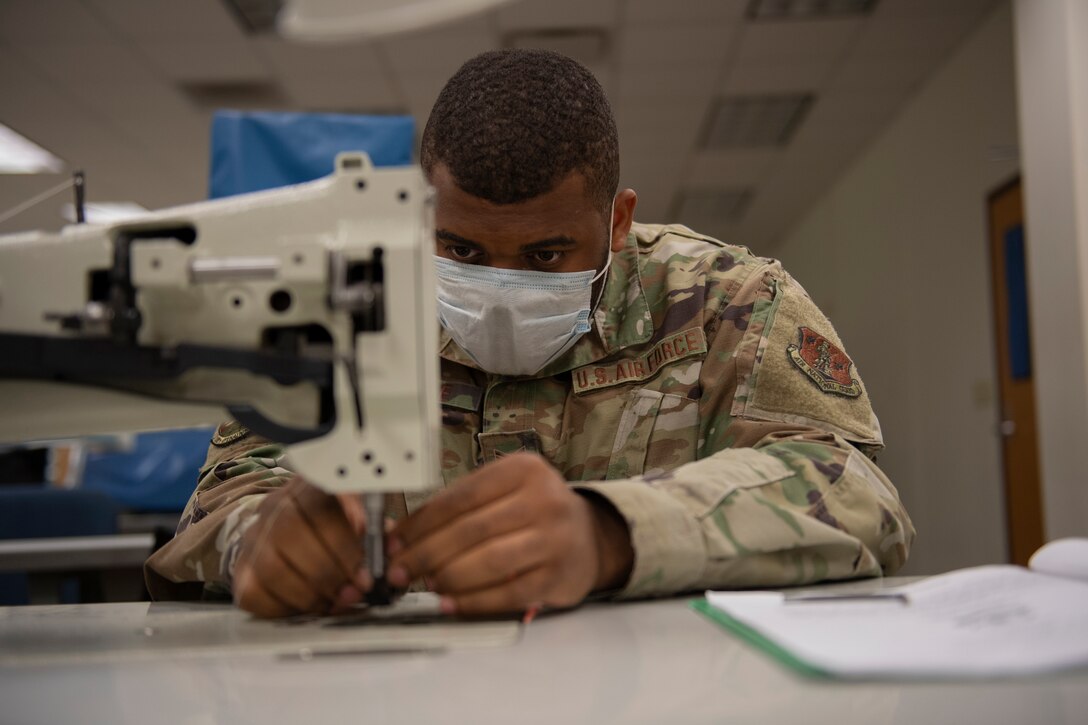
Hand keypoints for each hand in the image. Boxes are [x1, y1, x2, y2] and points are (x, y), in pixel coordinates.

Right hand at [233, 477, 371, 617]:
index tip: (367, 571)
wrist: (291, 534)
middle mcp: (276, 507)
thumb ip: (375, 535)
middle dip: (329, 572)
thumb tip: (391, 558)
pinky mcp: (241, 570)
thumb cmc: (336, 529)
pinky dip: (285, 608)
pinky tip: (310, 608)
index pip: (320, 506)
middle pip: (291, 534)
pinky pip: (254, 594)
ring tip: (336, 603)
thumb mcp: (361, 521)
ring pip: (272, 567)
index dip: (344, 543)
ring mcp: (254, 538)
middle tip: (354, 592)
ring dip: (309, 593)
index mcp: (310, 488)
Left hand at [386, 452, 633, 614]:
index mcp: (522, 470)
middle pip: (471, 530)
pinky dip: (475, 601)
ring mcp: (555, 537)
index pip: (459, 497)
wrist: (589, 537)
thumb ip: (460, 508)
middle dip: (427, 554)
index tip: (395, 544)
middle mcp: (543, 498)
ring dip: (449, 578)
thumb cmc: (535, 514)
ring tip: (427, 585)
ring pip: (489, 561)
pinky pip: (509, 592)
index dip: (420, 524)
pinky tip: (453, 604)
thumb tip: (403, 536)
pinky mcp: (559, 574)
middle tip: (401, 571)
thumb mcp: (504, 493)